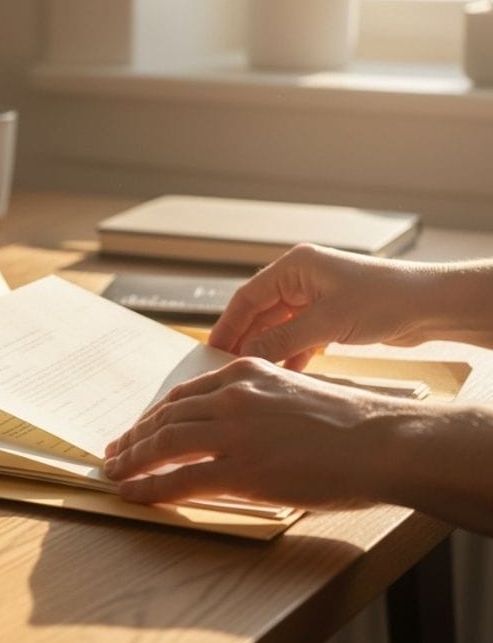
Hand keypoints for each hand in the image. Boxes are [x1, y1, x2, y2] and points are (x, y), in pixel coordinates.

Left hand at [102, 357, 411, 509]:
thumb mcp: (292, 394)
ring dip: (132, 461)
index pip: (182, 395)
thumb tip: (227, 428)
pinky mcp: (240, 467)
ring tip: (114, 473)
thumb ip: (255, 404)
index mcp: (243, 374)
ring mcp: (233, 431)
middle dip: (134, 438)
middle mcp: (231, 396)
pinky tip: (133, 493)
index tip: (137, 430)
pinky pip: (179, 478)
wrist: (381, 441)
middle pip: (165, 417)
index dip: (153, 416)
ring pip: (163, 444)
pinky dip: (149, 487)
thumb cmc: (347, 424)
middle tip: (114, 452)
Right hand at [208, 244, 431, 369]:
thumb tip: (246, 357)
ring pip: (278, 328)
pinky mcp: (329, 318)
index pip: (248, 297)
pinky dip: (290, 356)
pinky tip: (282, 375)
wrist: (431, 306)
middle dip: (245, 341)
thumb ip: (282, 340)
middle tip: (227, 369)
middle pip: (260, 313)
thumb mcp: (326, 323)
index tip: (212, 350)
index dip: (227, 325)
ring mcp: (315, 299)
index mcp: (295, 267)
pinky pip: (298, 338)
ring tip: (251, 376)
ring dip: (267, 351)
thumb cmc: (385, 299)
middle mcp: (302, 279)